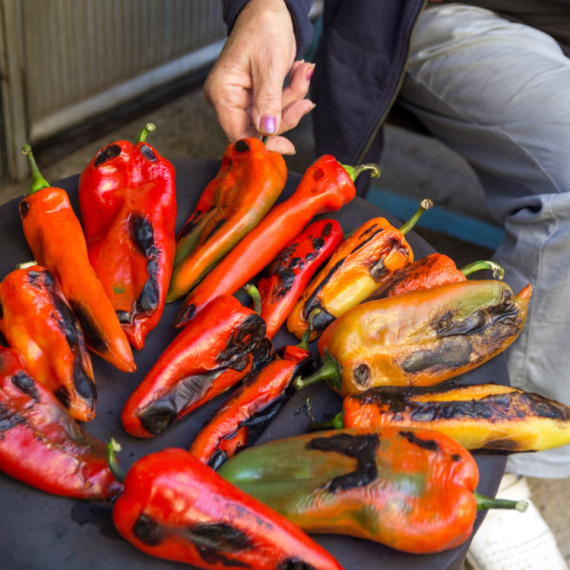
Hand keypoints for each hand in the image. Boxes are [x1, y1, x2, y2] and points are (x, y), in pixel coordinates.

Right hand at [204, 0, 314, 153]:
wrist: (270, 9)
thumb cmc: (264, 28)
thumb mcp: (270, 65)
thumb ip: (268, 101)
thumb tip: (266, 130)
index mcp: (222, 92)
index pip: (239, 133)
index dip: (263, 142)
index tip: (287, 145)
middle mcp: (227, 99)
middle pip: (257, 128)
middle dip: (285, 115)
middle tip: (304, 99)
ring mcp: (239, 99)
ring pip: (270, 119)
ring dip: (291, 100)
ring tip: (300, 74)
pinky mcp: (253, 96)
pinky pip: (274, 108)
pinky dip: (290, 96)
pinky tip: (296, 74)